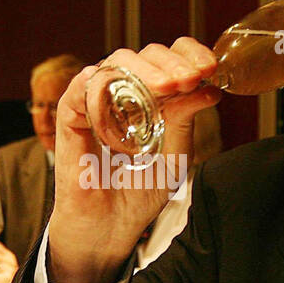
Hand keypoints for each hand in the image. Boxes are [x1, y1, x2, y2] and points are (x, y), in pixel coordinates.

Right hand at [49, 38, 221, 282]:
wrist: (110, 228)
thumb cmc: (140, 193)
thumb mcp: (175, 156)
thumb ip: (186, 121)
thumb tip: (211, 90)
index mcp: (153, 97)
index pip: (170, 59)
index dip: (190, 54)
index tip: (212, 69)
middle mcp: (125, 93)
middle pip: (146, 55)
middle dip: (173, 63)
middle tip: (192, 79)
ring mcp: (97, 103)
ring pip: (116, 64)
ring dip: (145, 70)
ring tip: (169, 86)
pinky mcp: (71, 118)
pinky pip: (80, 89)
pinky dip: (98, 83)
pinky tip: (119, 89)